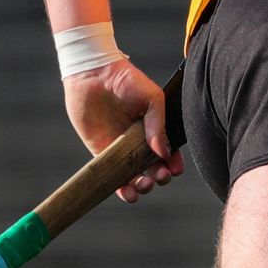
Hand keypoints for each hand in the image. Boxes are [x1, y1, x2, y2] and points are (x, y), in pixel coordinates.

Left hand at [62, 58, 183, 203]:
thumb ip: (158, 124)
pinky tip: (129, 193)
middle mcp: (139, 142)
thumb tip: (163, 152)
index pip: (169, 153)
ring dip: (143, 187)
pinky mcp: (101, 152)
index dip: (174, 164)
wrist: (93, 74)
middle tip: (160, 176)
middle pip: (153, 169)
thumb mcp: (152, 98)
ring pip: (134, 177)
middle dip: (160, 177)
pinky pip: (112, 176)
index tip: (174, 169)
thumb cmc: (126, 80)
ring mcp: (121, 149)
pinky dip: (121, 189)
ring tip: (144, 185)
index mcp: (155, 129)